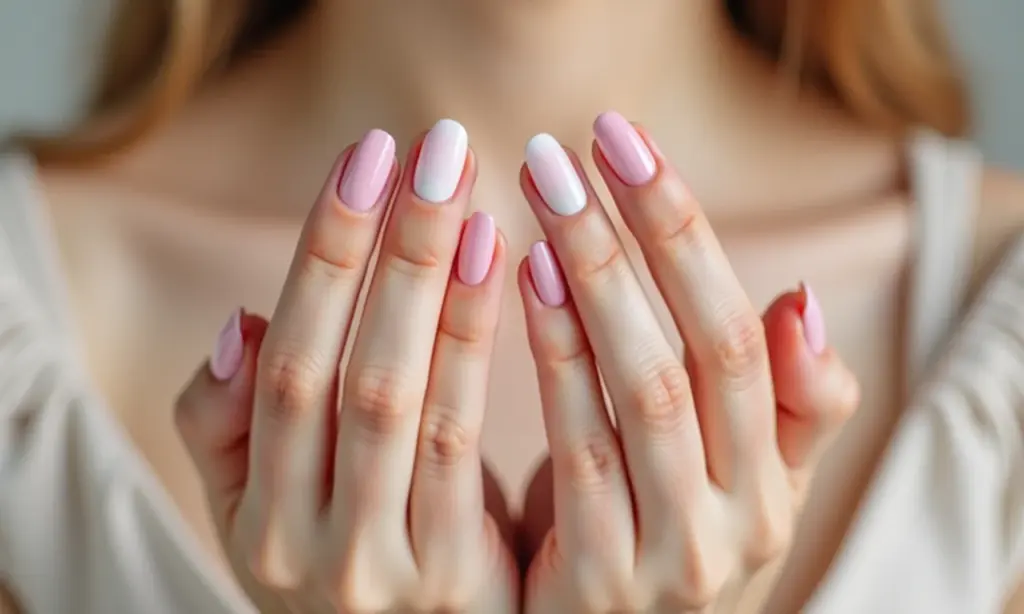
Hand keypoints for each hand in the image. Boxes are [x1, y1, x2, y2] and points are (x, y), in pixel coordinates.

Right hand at [174, 121, 517, 612]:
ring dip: (448, 300)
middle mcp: (315, 548)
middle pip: (354, 377)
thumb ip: (233, 431)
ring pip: (419, 412)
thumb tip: (242, 323)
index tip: (367, 158)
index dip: (326, 257)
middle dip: (395, 253)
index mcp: (260, 520)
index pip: (285, 366)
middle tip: (434, 149)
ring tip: (478, 206)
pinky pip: (481, 457)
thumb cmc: (345, 570)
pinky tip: (521, 281)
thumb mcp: (266, 517)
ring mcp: (392, 573)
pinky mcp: (468, 587)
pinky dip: (496, 362)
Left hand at [516, 113, 858, 612]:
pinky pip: (575, 451)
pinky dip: (555, 360)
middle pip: (697, 352)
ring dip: (593, 285)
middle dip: (636, 238)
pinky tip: (520, 281)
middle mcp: (738, 516)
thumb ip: (783, 407)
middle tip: (574, 146)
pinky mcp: (597, 582)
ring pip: (641, 394)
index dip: (685, 231)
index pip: (742, 334)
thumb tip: (799, 301)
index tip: (626, 140)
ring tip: (545, 198)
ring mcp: (671, 555)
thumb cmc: (669, 544)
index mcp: (773, 479)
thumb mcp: (745, 488)